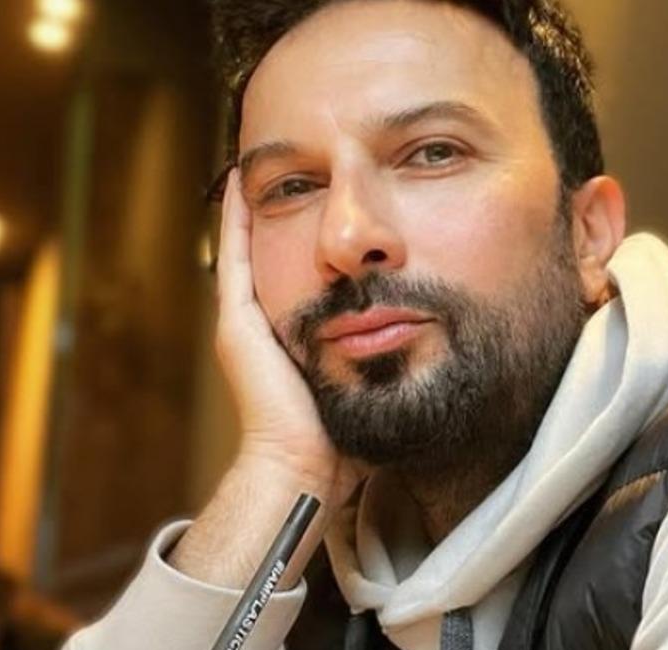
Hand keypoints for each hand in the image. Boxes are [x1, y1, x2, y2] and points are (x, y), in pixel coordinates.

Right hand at [213, 169, 360, 501]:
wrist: (305, 468)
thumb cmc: (345, 438)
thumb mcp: (370, 378)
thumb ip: (386, 354)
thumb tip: (431, 335)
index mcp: (296, 337)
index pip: (307, 274)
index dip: (314, 239)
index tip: (330, 203)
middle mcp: (266, 326)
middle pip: (277, 253)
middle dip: (286, 212)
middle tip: (299, 169)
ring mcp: (246, 323)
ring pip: (251, 248)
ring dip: (262, 206)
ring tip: (266, 163)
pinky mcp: (237, 325)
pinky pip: (236, 258)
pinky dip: (236, 220)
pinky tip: (242, 181)